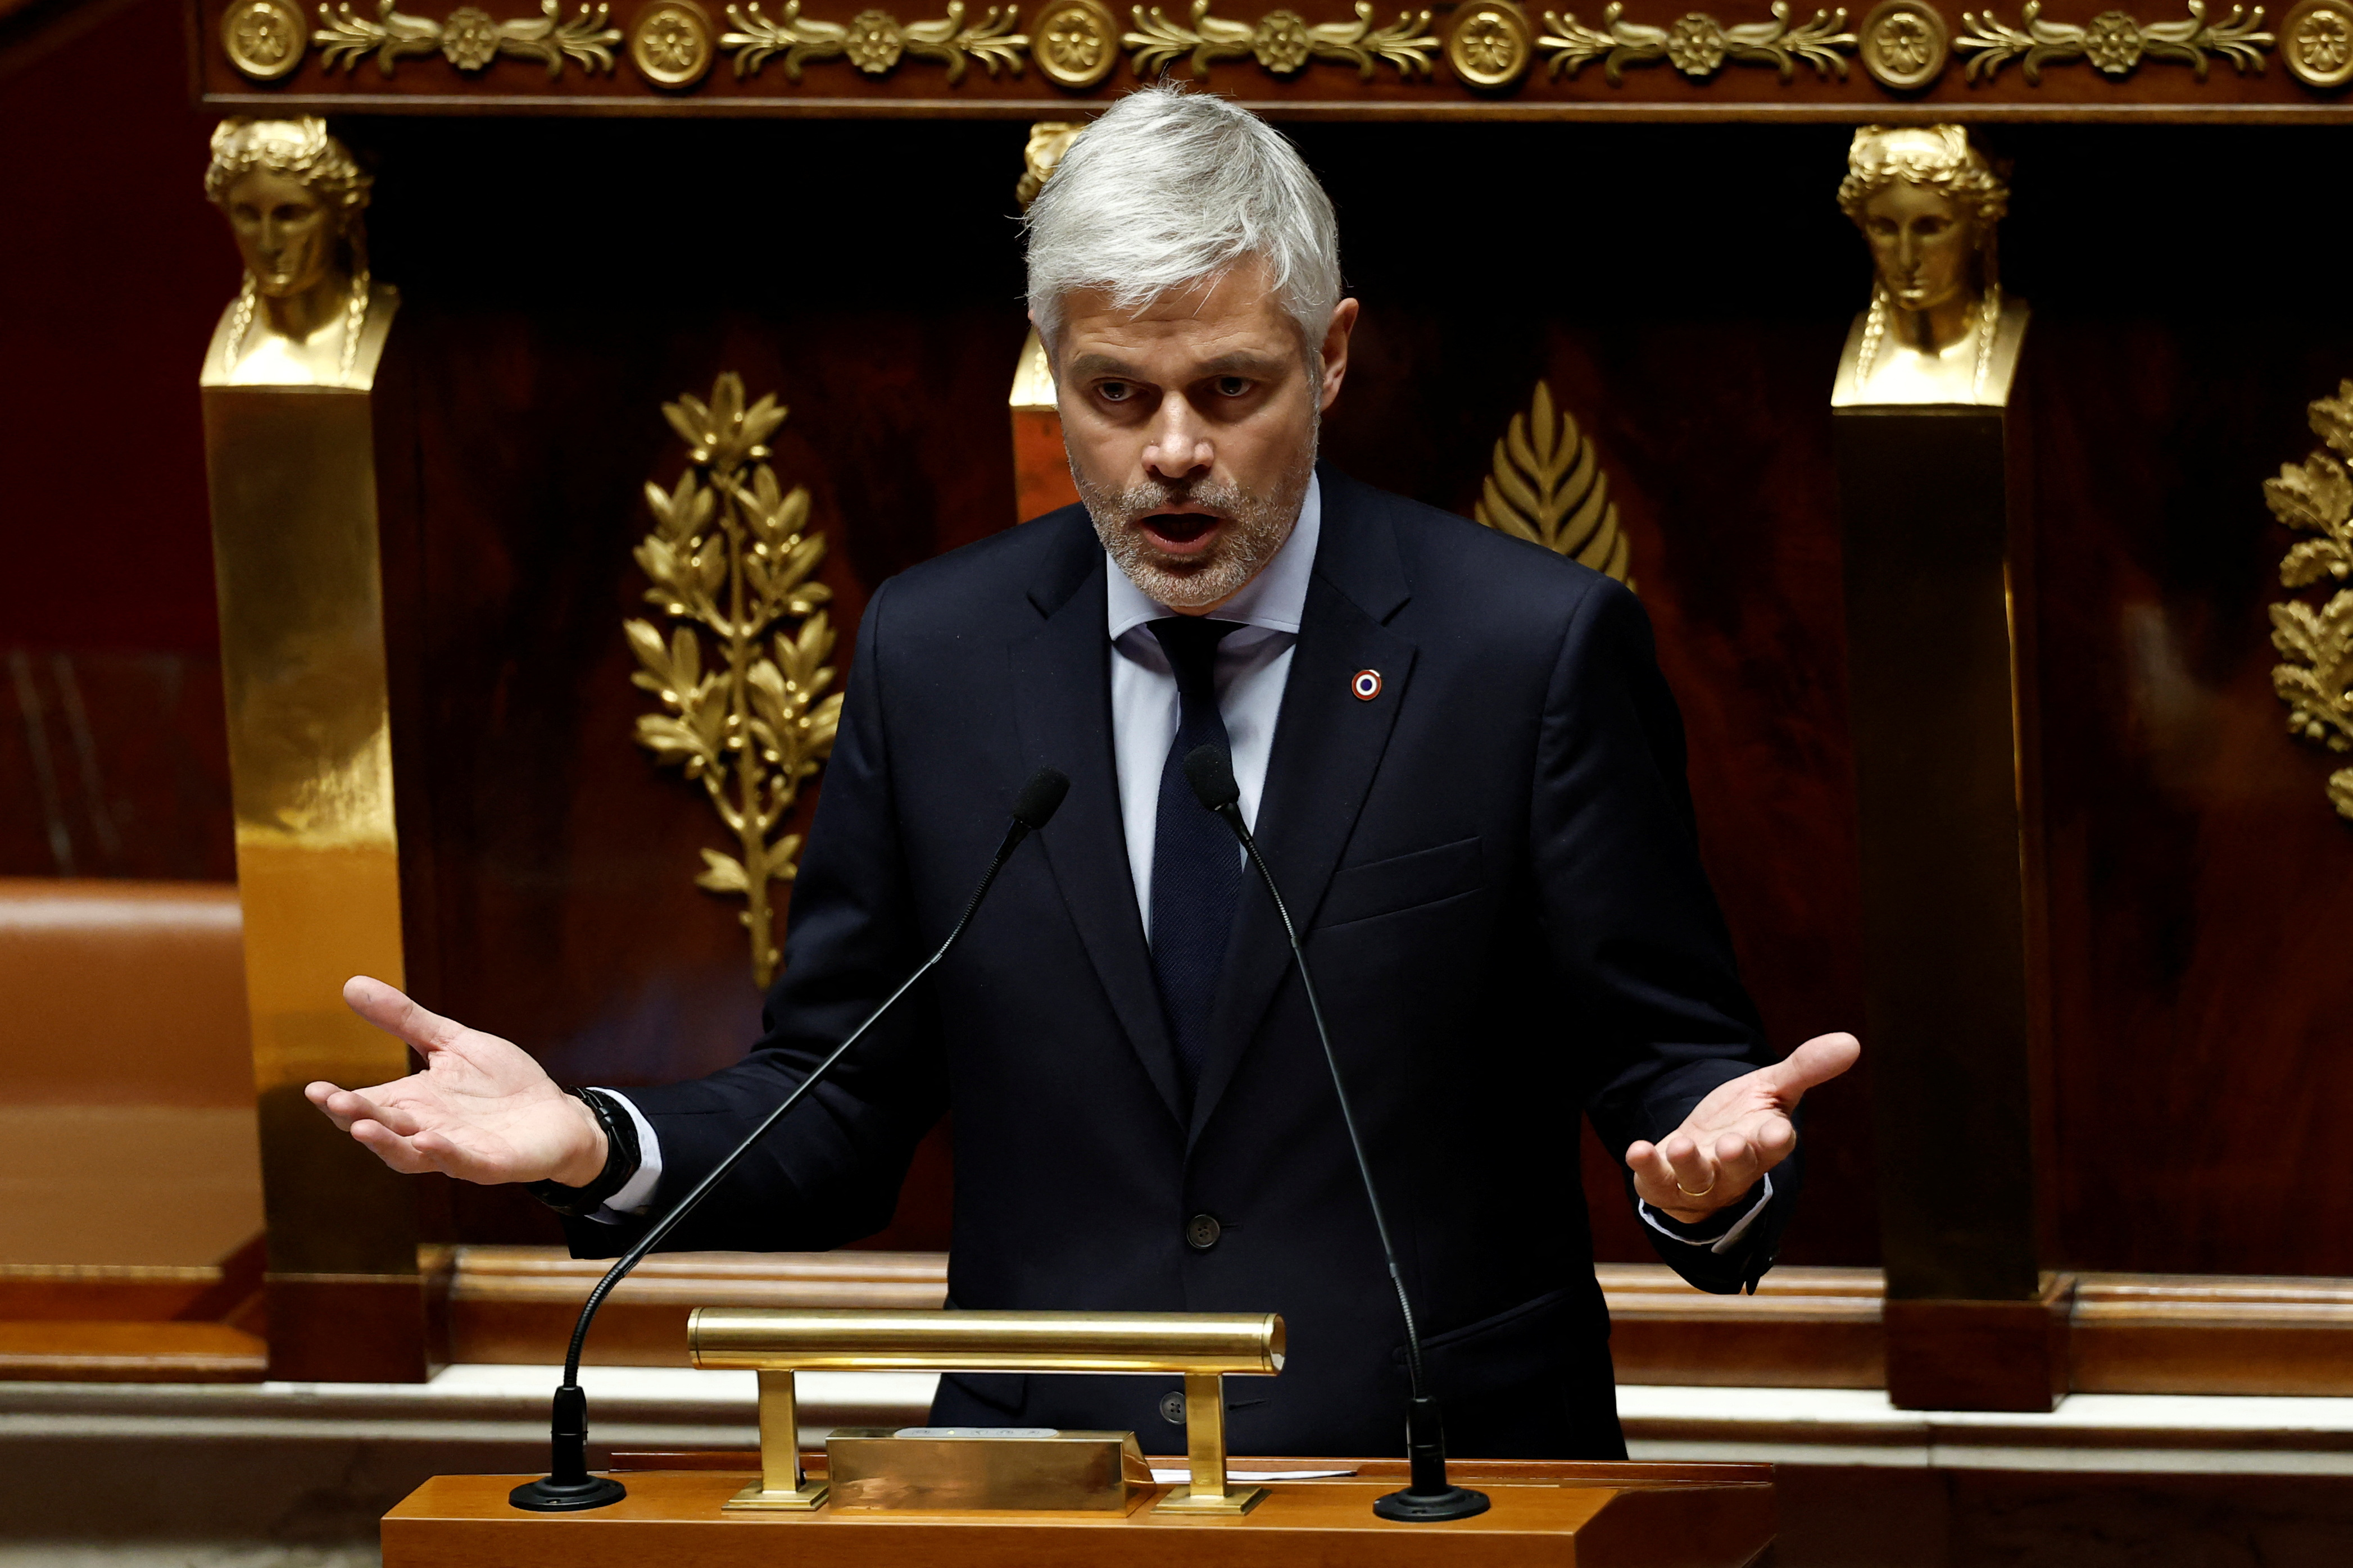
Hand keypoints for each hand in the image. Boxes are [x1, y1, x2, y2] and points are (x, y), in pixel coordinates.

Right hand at [305, 976, 607, 1186]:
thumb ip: (405, 1020)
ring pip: (412, 1155)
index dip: (338, 1101)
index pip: (366, 1105)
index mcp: (412, 1104)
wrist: (558, 1115)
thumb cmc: (502, 1083)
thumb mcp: (452, 1043)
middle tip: (335, 1103)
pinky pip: (464, 1163)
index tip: (313, 1089)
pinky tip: (429, 1141)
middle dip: (357, 1118)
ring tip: (362, 1128)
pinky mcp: (492, 1164)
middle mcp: (426, 1131)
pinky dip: (445, 1154)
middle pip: (383, 1128)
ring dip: (387, 1143)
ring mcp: (458, 1151)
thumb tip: (351, 984)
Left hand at [1626, 1032, 1860, 1224]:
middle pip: (1740, 1167)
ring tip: (1682, 1144)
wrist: (1700, 1152)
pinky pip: (1656, 1181)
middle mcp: (1734, 1167)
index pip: (1775, 1143)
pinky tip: (1637, 1148)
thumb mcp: (1771, 1089)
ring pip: (1699, 1177)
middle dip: (1739, 1158)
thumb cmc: (1742, 1121)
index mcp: (1764, 1142)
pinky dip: (1647, 1166)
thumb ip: (1805, 1068)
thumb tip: (1852, 1041)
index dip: (1775, 1139)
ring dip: (1691, 1163)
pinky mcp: (1665, 1184)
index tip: (1778, 1131)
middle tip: (1735, 1144)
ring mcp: (1700, 1180)